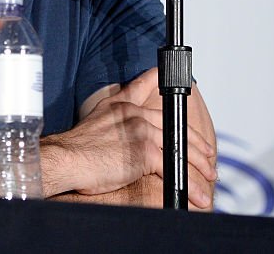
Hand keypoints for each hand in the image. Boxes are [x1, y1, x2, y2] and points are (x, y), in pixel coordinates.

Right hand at [46, 68, 216, 207]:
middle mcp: (132, 113)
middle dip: (196, 144)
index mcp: (120, 105)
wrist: (64, 160)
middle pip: (174, 124)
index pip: (144, 85)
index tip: (167, 77)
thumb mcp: (94, 124)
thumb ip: (113, 121)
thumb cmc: (75, 150)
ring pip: (179, 147)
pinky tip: (194, 195)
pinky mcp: (144, 151)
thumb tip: (125, 137)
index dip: (161, 81)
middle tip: (208, 157)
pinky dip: (188, 185)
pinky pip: (174, 167)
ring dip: (197, 168)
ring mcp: (140, 130)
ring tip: (207, 181)